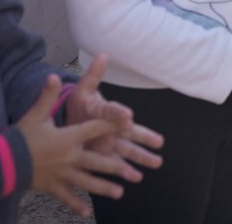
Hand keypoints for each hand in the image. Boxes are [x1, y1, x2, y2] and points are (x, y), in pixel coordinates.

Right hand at [19, 74, 140, 217]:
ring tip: (119, 193)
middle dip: (116, 167)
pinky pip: (66, 197)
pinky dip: (76, 204)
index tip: (130, 124)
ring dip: (103, 188)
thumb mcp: (35, 115)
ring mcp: (62, 174)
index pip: (94, 129)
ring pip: (87, 182)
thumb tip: (53, 76)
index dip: (112, 124)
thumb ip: (47, 96)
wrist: (3, 163)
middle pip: (97, 163)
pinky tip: (87, 212)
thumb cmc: (21, 137)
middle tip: (133, 173)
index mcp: (68, 138)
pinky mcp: (52, 186)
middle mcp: (69, 157)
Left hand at [63, 54, 163, 172]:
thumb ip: (93, 75)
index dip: (119, 113)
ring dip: (141, 157)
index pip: (112, 111)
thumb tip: (103, 54)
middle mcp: (112, 127)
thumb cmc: (80, 103)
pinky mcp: (104, 155)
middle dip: (144, 138)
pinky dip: (125, 171)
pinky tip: (136, 178)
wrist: (72, 119)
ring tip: (156, 163)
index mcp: (106, 111)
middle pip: (130, 133)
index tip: (128, 116)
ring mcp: (110, 142)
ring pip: (128, 150)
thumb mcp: (83, 89)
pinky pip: (115, 164)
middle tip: (159, 142)